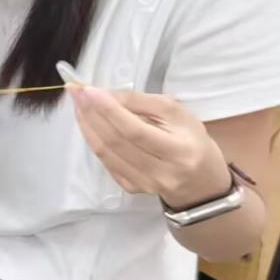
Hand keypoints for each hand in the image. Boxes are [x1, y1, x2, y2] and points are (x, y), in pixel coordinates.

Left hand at [71, 86, 231, 207]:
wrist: (202, 182)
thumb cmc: (191, 141)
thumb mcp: (177, 114)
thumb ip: (142, 102)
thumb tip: (107, 95)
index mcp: (178, 151)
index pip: (135, 131)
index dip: (110, 110)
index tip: (89, 91)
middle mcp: (161, 172)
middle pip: (116, 142)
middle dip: (92, 115)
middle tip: (77, 94)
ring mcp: (144, 184)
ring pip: (106, 154)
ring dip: (87, 127)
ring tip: (78, 106)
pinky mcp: (132, 189)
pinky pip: (106, 163)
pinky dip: (94, 142)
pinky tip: (89, 125)